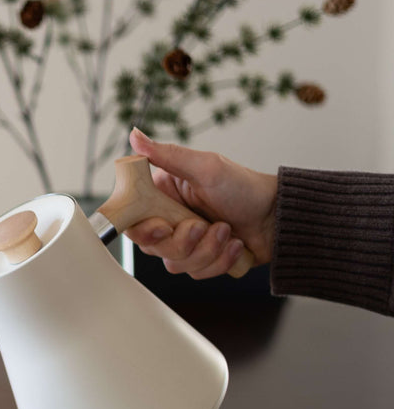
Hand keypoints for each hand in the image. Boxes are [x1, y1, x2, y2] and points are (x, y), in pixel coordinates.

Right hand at [126, 128, 277, 278]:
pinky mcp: (200, 260)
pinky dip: (219, 260)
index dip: (143, 230)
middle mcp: (168, 220)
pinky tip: (234, 245)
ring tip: (227, 230)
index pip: (132, 221)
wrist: (278, 217)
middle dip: (183, 241)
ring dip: (207, 250)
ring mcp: (185, 243)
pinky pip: (197, 273)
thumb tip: (135, 135)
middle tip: (203, 225)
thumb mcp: (205, 167)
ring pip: (176, 263)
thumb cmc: (244, 187)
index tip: (163, 227)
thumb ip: (166, 154)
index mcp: (162, 197)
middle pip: (152, 247)